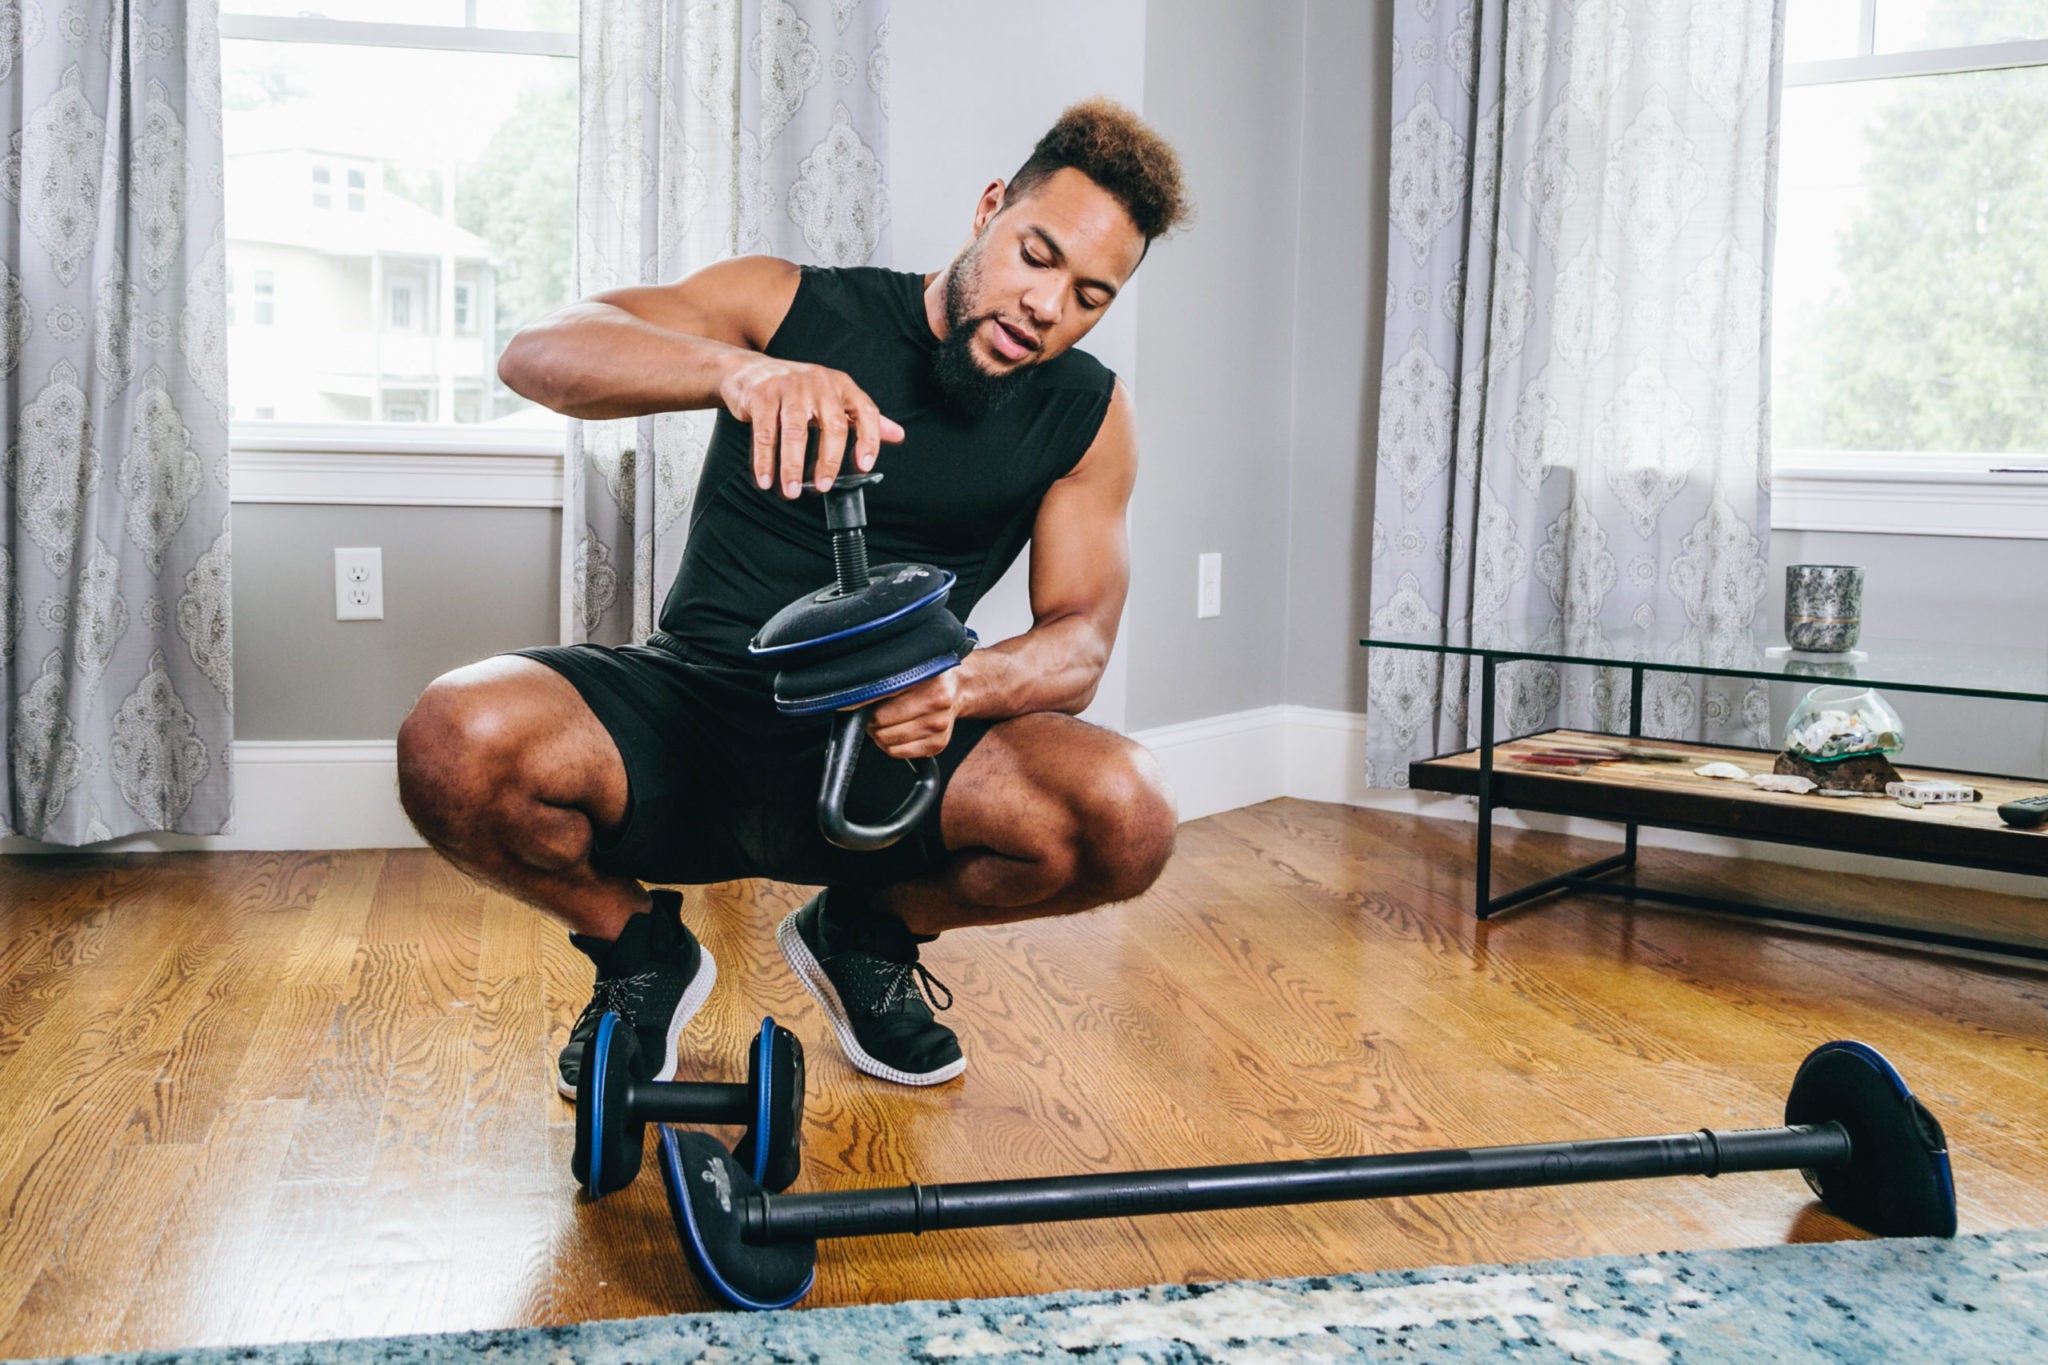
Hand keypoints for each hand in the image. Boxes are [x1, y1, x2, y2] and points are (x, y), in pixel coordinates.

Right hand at [718, 356, 904, 497]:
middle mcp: (819, 382)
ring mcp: (789, 386)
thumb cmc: (795, 389)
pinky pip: (766, 432)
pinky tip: (766, 479)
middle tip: (822, 487)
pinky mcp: (762, 394)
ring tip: (791, 491)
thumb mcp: (832, 399)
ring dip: (793, 466)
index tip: (865, 466)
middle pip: (832, 425)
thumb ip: (861, 419)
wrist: (749, 369)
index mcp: (841, 385)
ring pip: (796, 431)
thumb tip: (897, 435)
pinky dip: (764, 460)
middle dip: (829, 461)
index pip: (865, 412)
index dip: (869, 439)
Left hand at [861, 670, 963, 760]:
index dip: (863, 708)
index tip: (856, 705)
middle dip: (871, 722)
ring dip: (879, 735)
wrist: (958, 689)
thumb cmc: (928, 678)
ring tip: (883, 722)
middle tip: (872, 713)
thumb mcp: (910, 671)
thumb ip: (886, 682)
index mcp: (931, 692)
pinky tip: (894, 732)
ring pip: (889, 744)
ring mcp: (939, 731)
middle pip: (883, 728)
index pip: (882, 710)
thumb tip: (855, 698)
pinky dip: (890, 744)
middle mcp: (937, 713)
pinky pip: (899, 753)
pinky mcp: (937, 746)